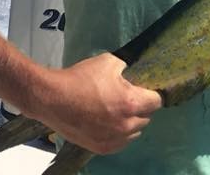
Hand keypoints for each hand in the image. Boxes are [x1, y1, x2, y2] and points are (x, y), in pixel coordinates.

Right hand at [32, 52, 161, 154]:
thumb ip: (126, 68)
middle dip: (142, 107)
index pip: (156, 102)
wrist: (53, 99)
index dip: (153, 93)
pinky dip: (121, 134)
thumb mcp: (109, 62)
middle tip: (130, 97)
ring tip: (119, 110)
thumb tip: (132, 74)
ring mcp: (113, 139)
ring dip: (132, 122)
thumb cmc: (81, 78)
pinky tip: (112, 123)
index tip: (148, 89)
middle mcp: (125, 125)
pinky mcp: (101, 147)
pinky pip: (121, 143)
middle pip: (147, 118)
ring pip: (135, 132)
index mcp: (130, 103)